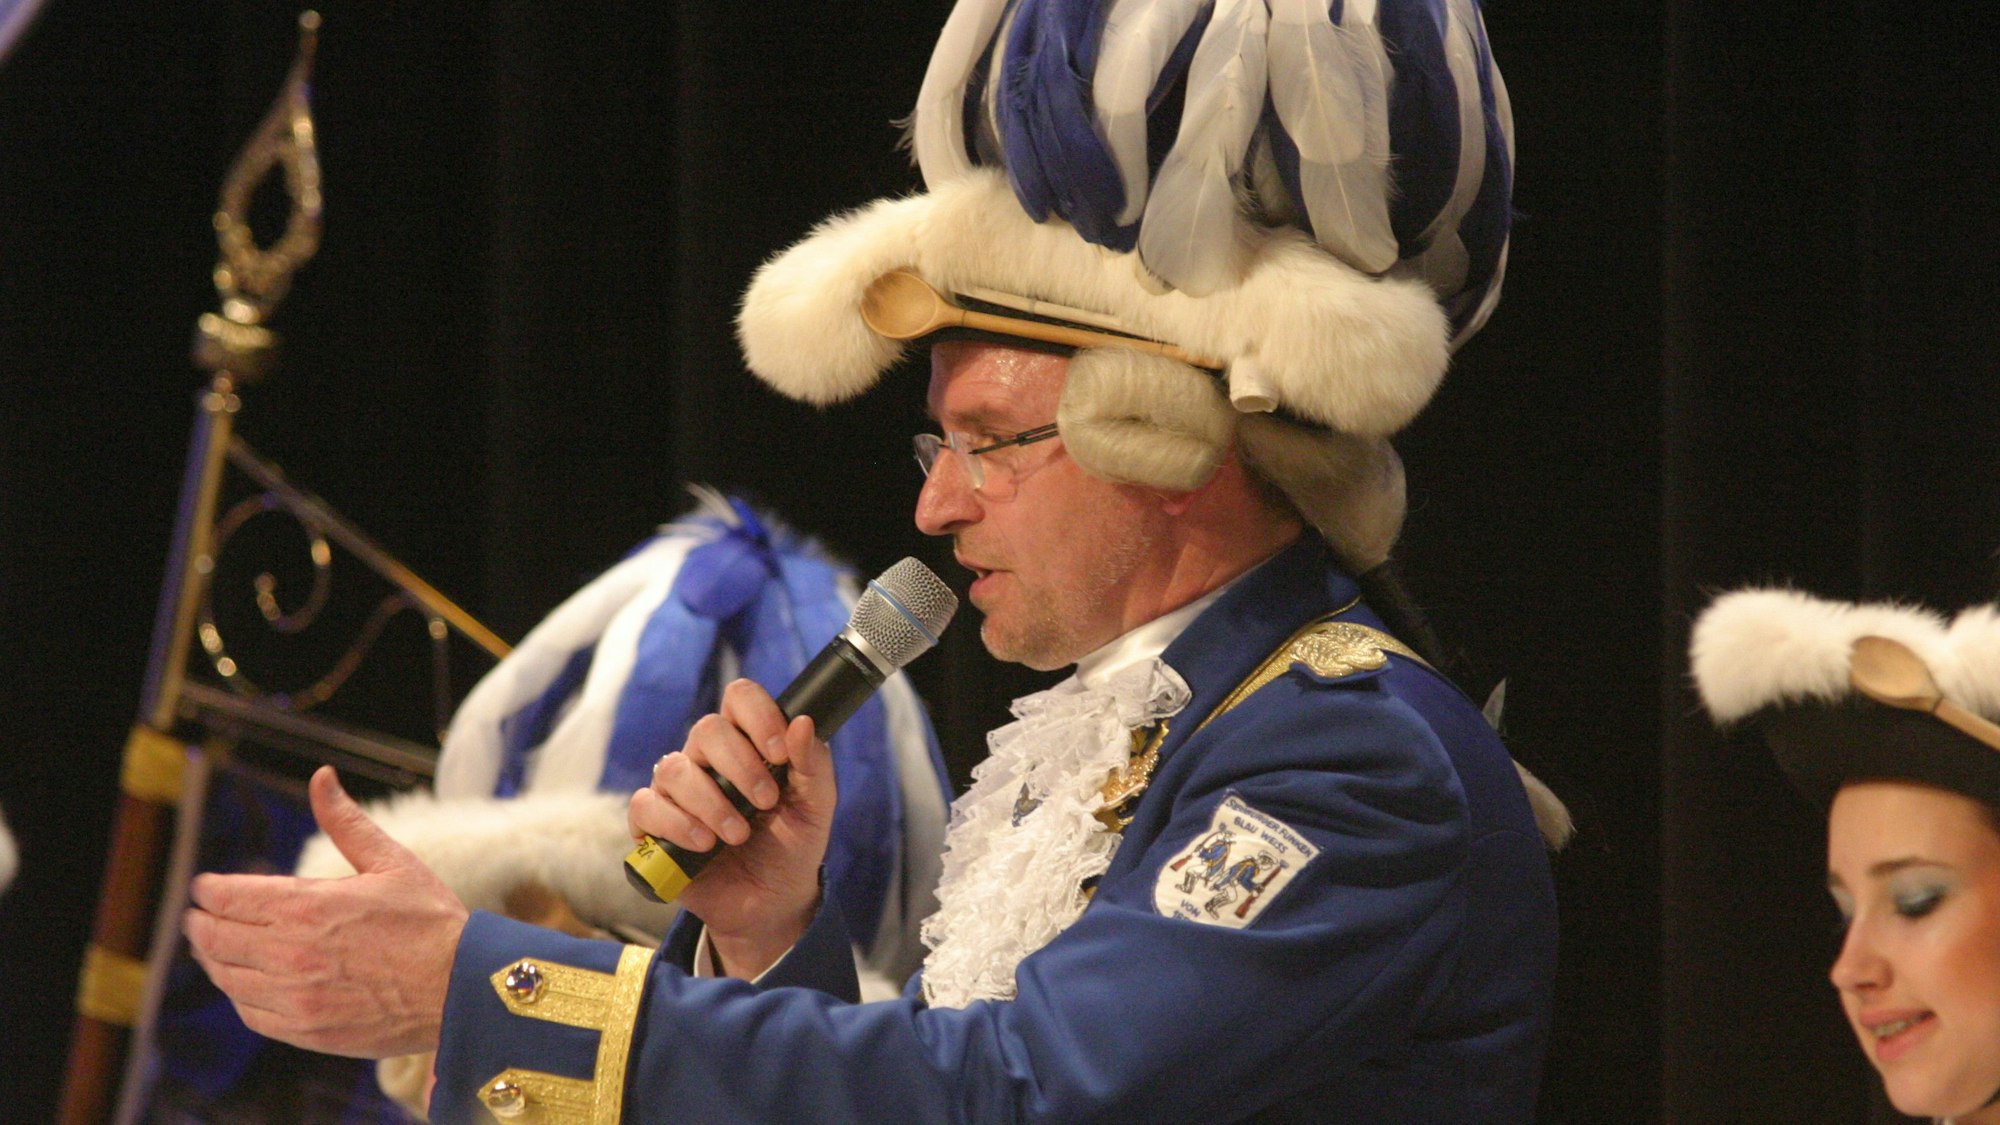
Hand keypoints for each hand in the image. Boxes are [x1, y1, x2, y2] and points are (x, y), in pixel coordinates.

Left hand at [183, 766, 468, 1057]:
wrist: (462, 988)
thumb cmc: (431, 921)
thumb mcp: (391, 861)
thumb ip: (345, 821)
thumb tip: (322, 778)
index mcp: (307, 906)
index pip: (228, 896)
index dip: (208, 890)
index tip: (204, 887)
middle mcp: (290, 953)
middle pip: (216, 938)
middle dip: (201, 923)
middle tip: (198, 917)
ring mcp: (295, 997)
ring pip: (227, 977)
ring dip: (214, 960)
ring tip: (214, 949)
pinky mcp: (306, 1030)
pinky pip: (251, 1013)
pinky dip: (240, 995)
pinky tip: (246, 984)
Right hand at [628, 678, 835, 976]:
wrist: (772, 902)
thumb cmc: (792, 846)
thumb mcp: (816, 808)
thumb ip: (813, 765)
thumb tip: (803, 722)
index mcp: (749, 742)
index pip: (740, 698)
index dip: (758, 716)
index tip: (778, 752)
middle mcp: (709, 759)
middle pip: (706, 730)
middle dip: (739, 766)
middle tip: (764, 803)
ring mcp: (678, 790)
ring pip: (674, 769)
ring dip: (710, 803)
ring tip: (737, 836)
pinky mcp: (654, 824)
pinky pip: (646, 806)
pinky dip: (676, 825)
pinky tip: (704, 844)